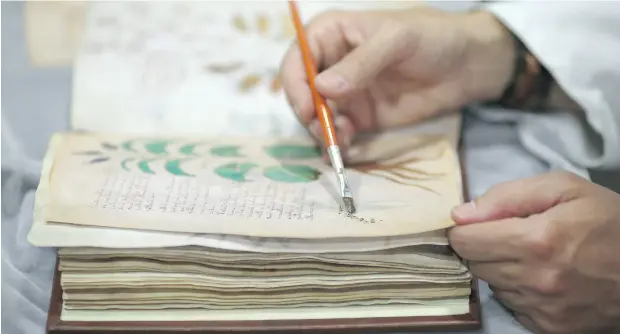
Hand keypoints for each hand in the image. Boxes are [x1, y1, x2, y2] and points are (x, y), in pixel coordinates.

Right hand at [279, 7, 514, 151]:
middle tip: (323, 132)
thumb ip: (360, 64)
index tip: (307, 108)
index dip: (295, 83)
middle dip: (307, 113)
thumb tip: (322, 88)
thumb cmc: (432, 38)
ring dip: (321, 132)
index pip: (297, 58)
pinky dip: (338, 143)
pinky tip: (345, 150)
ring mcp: (345, 93)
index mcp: (332, 34)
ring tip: (339, 143)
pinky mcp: (361, 117)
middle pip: (302, 91)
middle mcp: (332, 64)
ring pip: (317, 116)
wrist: (468, 66)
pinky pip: (339, 133)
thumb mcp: (396, 41)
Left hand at [448, 171, 619, 333]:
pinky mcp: (550, 328)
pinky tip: (541, 277)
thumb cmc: (610, 222)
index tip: (478, 223)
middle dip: (483, 246)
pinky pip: (511, 305)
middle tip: (509, 235)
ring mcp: (543, 308)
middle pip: (473, 264)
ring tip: (531, 255)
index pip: (464, 241)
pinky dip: (517, 290)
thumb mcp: (564, 188)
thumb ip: (507, 196)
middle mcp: (534, 280)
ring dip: (500, 268)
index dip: (466, 228)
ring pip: (490, 285)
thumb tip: (460, 214)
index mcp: (535, 240)